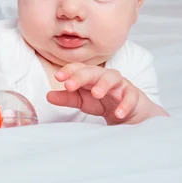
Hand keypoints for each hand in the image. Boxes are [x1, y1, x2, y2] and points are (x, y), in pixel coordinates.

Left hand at [46, 63, 167, 124]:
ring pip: (113, 78)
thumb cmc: (104, 102)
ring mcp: (121, 85)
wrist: (132, 112)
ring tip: (96, 94)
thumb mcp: (83, 101)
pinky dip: (125, 104)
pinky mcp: (134, 96)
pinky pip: (130, 96)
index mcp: (91, 76)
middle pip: (94, 71)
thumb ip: (67, 98)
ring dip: (104, 84)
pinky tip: (118, 113)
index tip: (58, 77)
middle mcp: (105, 77)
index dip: (69, 71)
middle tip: (69, 85)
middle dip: (81, 76)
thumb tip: (48, 96)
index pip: (79, 68)